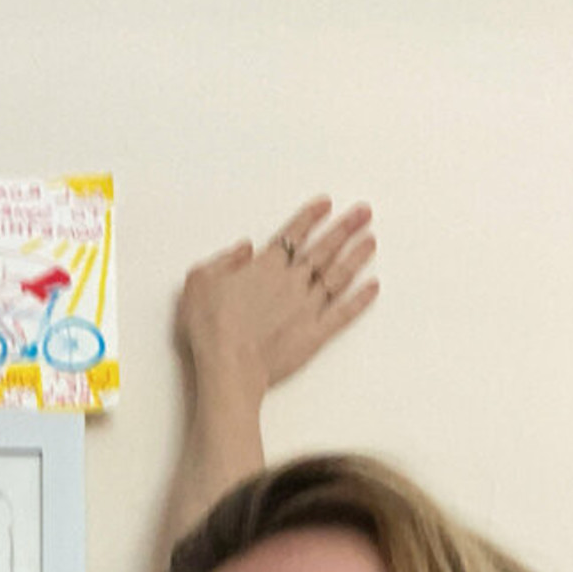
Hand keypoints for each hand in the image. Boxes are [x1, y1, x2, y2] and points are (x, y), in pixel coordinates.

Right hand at [176, 197, 377, 411]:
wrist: (228, 366)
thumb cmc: (210, 327)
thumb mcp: (200, 282)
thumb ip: (224, 260)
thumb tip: (243, 249)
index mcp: (265, 267)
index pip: (293, 234)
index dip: (310, 217)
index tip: (326, 205)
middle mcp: (291, 282)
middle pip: (324, 249)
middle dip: (345, 228)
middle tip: (364, 213)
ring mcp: (306, 308)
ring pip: (338, 275)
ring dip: (356, 256)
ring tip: (370, 241)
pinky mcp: (314, 334)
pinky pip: (343, 313)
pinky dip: (360, 300)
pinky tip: (372, 288)